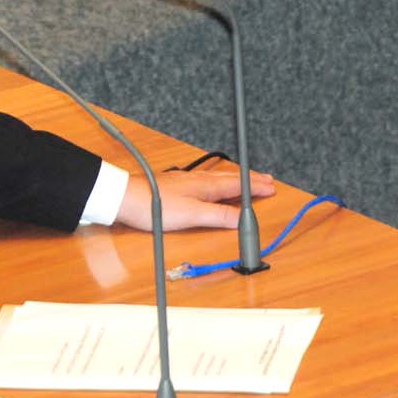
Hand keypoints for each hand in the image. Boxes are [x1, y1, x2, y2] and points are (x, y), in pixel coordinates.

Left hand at [114, 167, 275, 232]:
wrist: (126, 198)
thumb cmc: (155, 206)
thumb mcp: (192, 215)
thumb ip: (218, 216)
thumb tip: (242, 219)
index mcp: (206, 186)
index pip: (238, 184)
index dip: (255, 186)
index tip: (272, 187)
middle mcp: (199, 181)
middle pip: (231, 178)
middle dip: (250, 179)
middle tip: (267, 180)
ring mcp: (187, 181)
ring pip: (219, 178)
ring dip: (236, 179)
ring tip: (246, 180)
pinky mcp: (176, 185)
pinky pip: (207, 181)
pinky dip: (219, 182)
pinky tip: (212, 185)